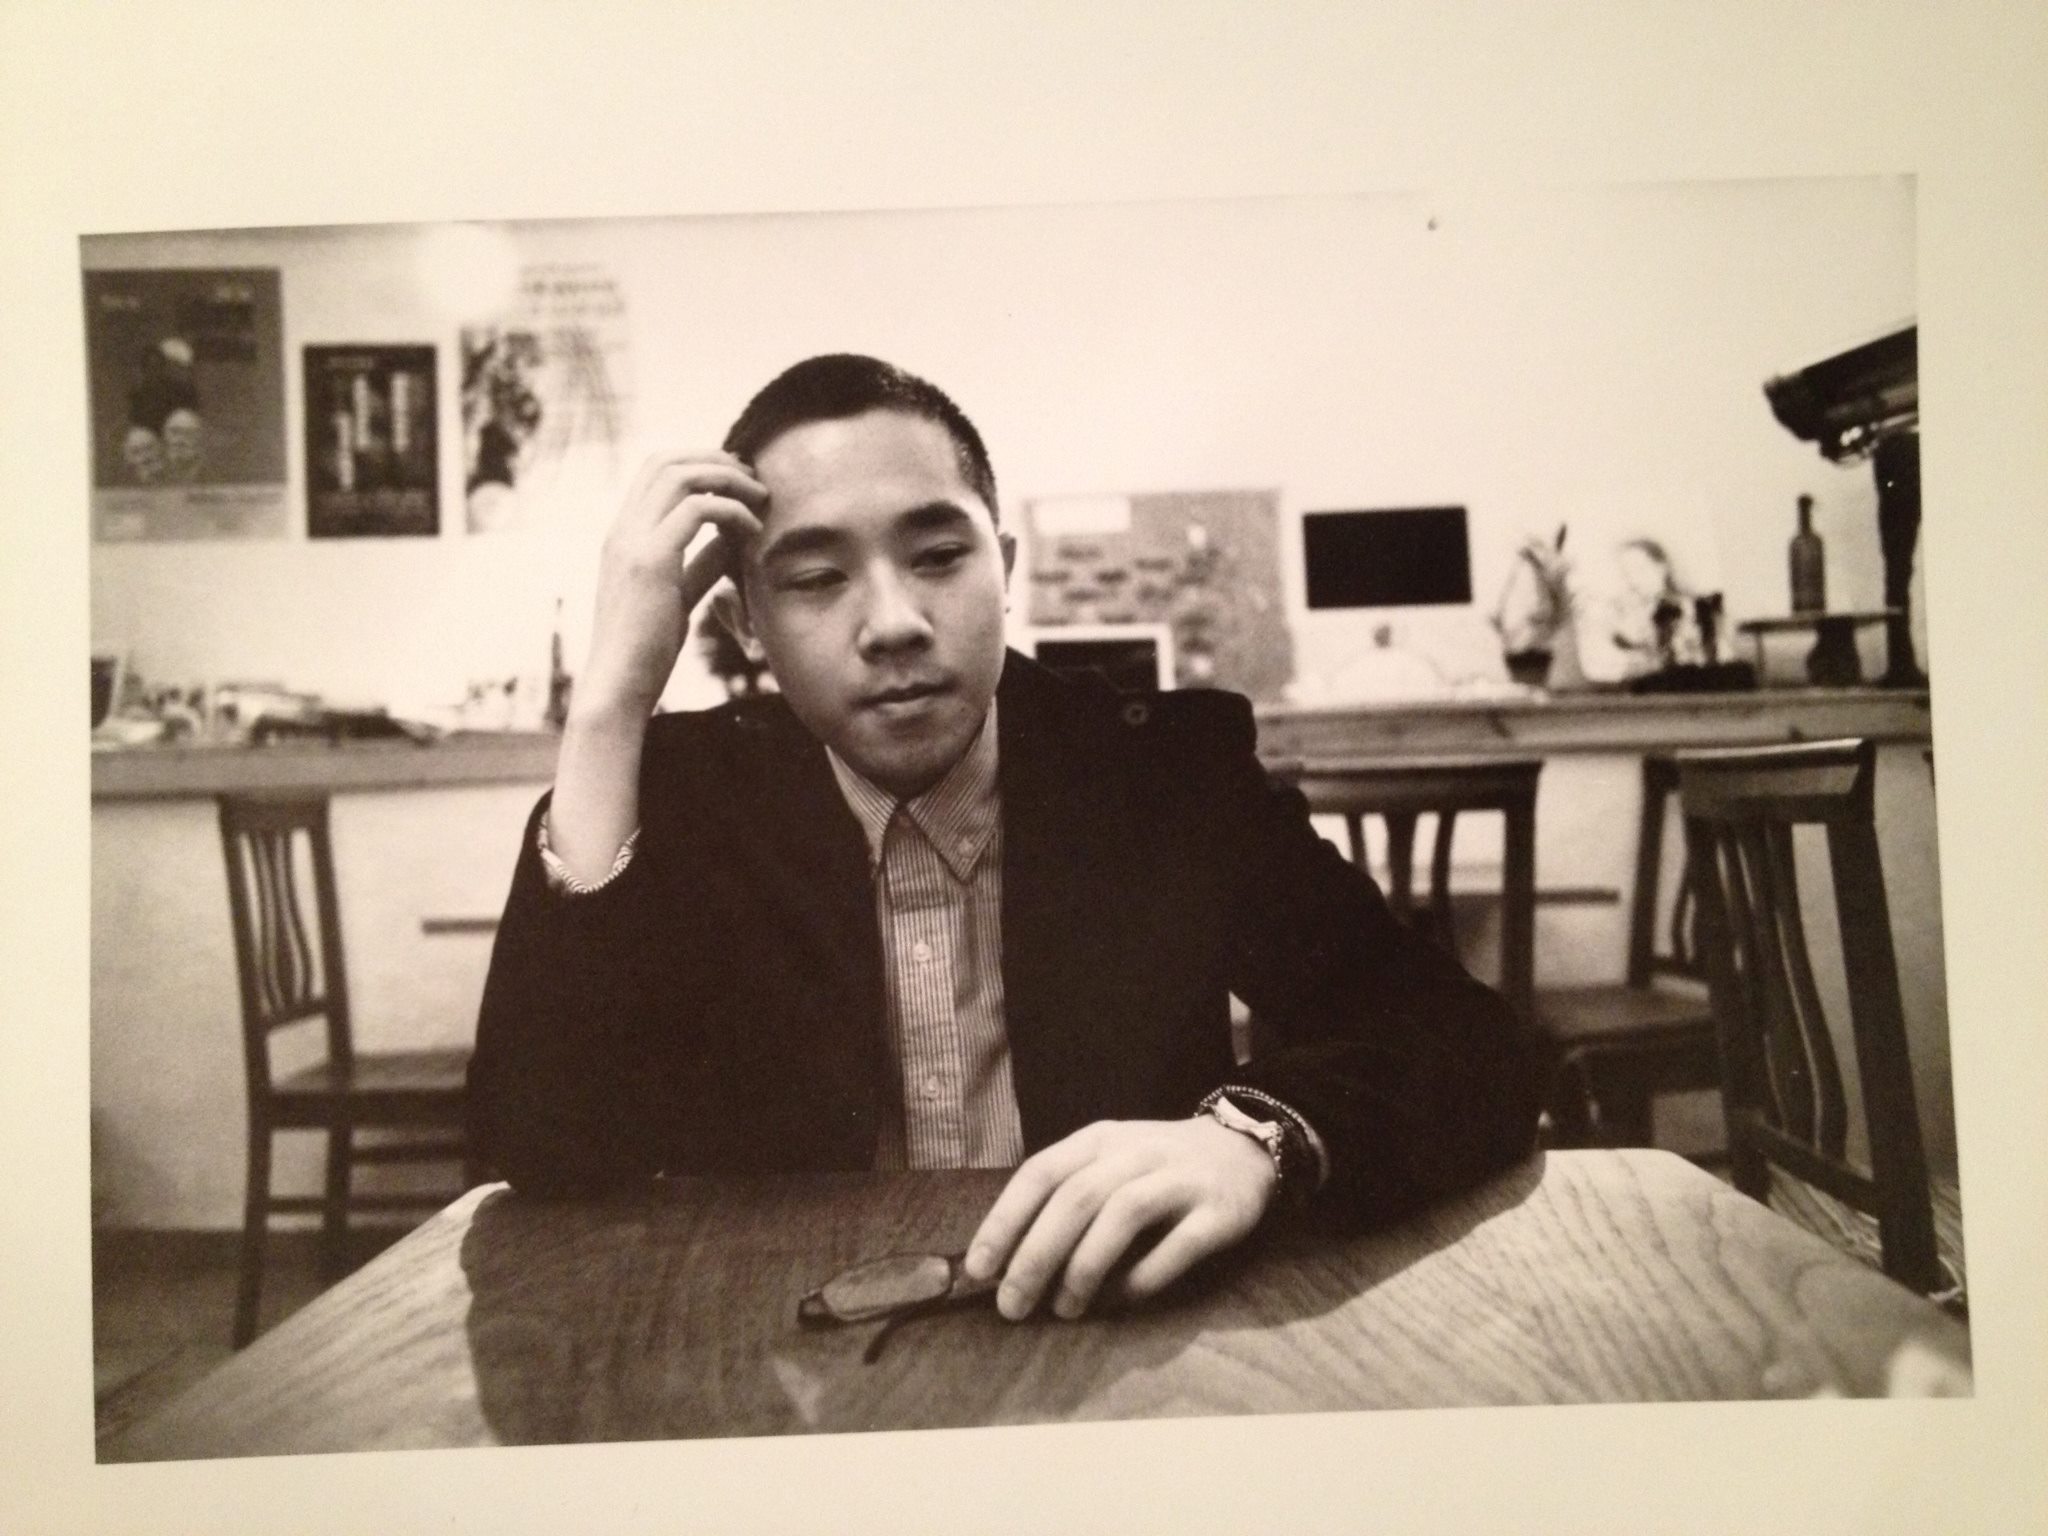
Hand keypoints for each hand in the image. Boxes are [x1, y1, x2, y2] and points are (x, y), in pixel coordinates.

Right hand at [576, 451, 766, 721]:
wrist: (618, 686)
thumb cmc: (648, 650)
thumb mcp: (678, 595)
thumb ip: (700, 564)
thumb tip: (731, 540)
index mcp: (624, 535)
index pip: (655, 470)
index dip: (699, 463)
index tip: (737, 481)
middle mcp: (622, 530)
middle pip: (666, 460)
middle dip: (715, 460)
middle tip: (754, 478)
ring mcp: (632, 541)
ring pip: (680, 474)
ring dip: (728, 478)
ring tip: (760, 498)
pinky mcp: (650, 560)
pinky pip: (697, 509)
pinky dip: (732, 511)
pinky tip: (753, 530)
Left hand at [963, 1118, 1277, 1320]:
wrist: (1244, 1147)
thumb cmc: (1155, 1166)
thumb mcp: (1105, 1162)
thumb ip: (1063, 1197)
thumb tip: (1007, 1258)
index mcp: (1098, 1140)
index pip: (1041, 1173)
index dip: (1005, 1220)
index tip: (979, 1269)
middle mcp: (1135, 1152)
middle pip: (1076, 1198)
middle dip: (1037, 1255)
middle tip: (1012, 1306)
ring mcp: (1179, 1179)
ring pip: (1123, 1214)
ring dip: (1085, 1267)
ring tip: (1064, 1310)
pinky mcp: (1218, 1213)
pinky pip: (1177, 1247)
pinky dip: (1142, 1278)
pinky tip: (1118, 1302)